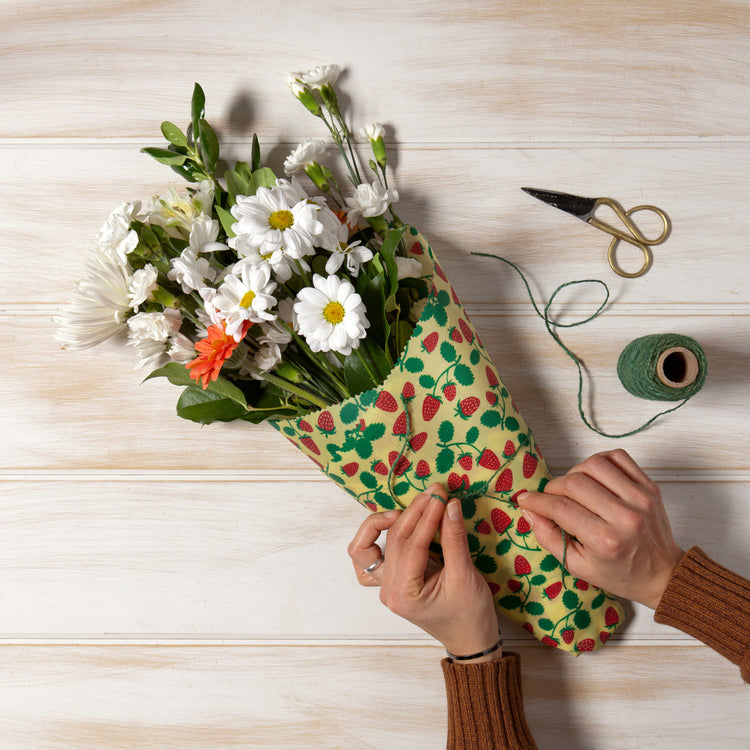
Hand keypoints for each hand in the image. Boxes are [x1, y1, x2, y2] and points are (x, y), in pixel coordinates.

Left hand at [347, 483, 500, 659]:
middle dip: (415, 513)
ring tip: (408, 509)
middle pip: (394, 541)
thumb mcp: (465, 576)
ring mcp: (386, 586)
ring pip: (368, 548)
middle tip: (436, 492)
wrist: (470, 640)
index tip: (440, 495)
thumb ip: (454, 538)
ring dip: (384, 524)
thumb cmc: (470, 614)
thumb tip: (449, 504)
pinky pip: (369, 557)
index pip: (412, 546)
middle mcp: (388, 591)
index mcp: (405, 595)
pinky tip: (392, 524)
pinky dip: (375, 539)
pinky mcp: (390, 580)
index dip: (427, 517)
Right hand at [518, 449, 684, 608]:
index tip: (525, 500)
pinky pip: (617, 457)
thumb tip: (528, 509)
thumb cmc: (619, 573)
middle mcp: (624, 516)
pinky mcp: (649, 486)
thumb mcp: (577, 566)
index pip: (560, 508)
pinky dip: (599, 462)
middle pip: (574, 483)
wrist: (663, 574)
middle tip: (549, 499)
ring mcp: (640, 498)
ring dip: (574, 473)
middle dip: (552, 488)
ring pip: (593, 464)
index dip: (536, 501)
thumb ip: (548, 537)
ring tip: (573, 489)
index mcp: (606, 541)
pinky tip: (593, 478)